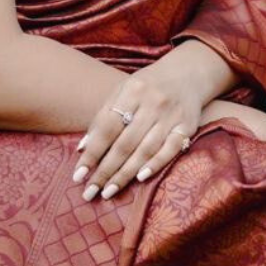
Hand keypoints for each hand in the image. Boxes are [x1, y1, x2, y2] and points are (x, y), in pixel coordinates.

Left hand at [72, 60, 206, 201]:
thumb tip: (83, 148)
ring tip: (108, 191)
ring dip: (125, 174)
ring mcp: (171, 115)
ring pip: (145, 150)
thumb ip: (103, 116)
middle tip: (89, 192)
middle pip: (125, 143)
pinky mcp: (187, 126)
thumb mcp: (123, 90)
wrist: (187, 73)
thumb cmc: (147, 86)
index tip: (78, 175)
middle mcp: (153, 102)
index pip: (107, 127)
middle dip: (105, 170)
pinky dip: (155, 165)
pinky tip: (140, 178)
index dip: (92, 153)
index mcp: (132, 90)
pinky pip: (170, 150)